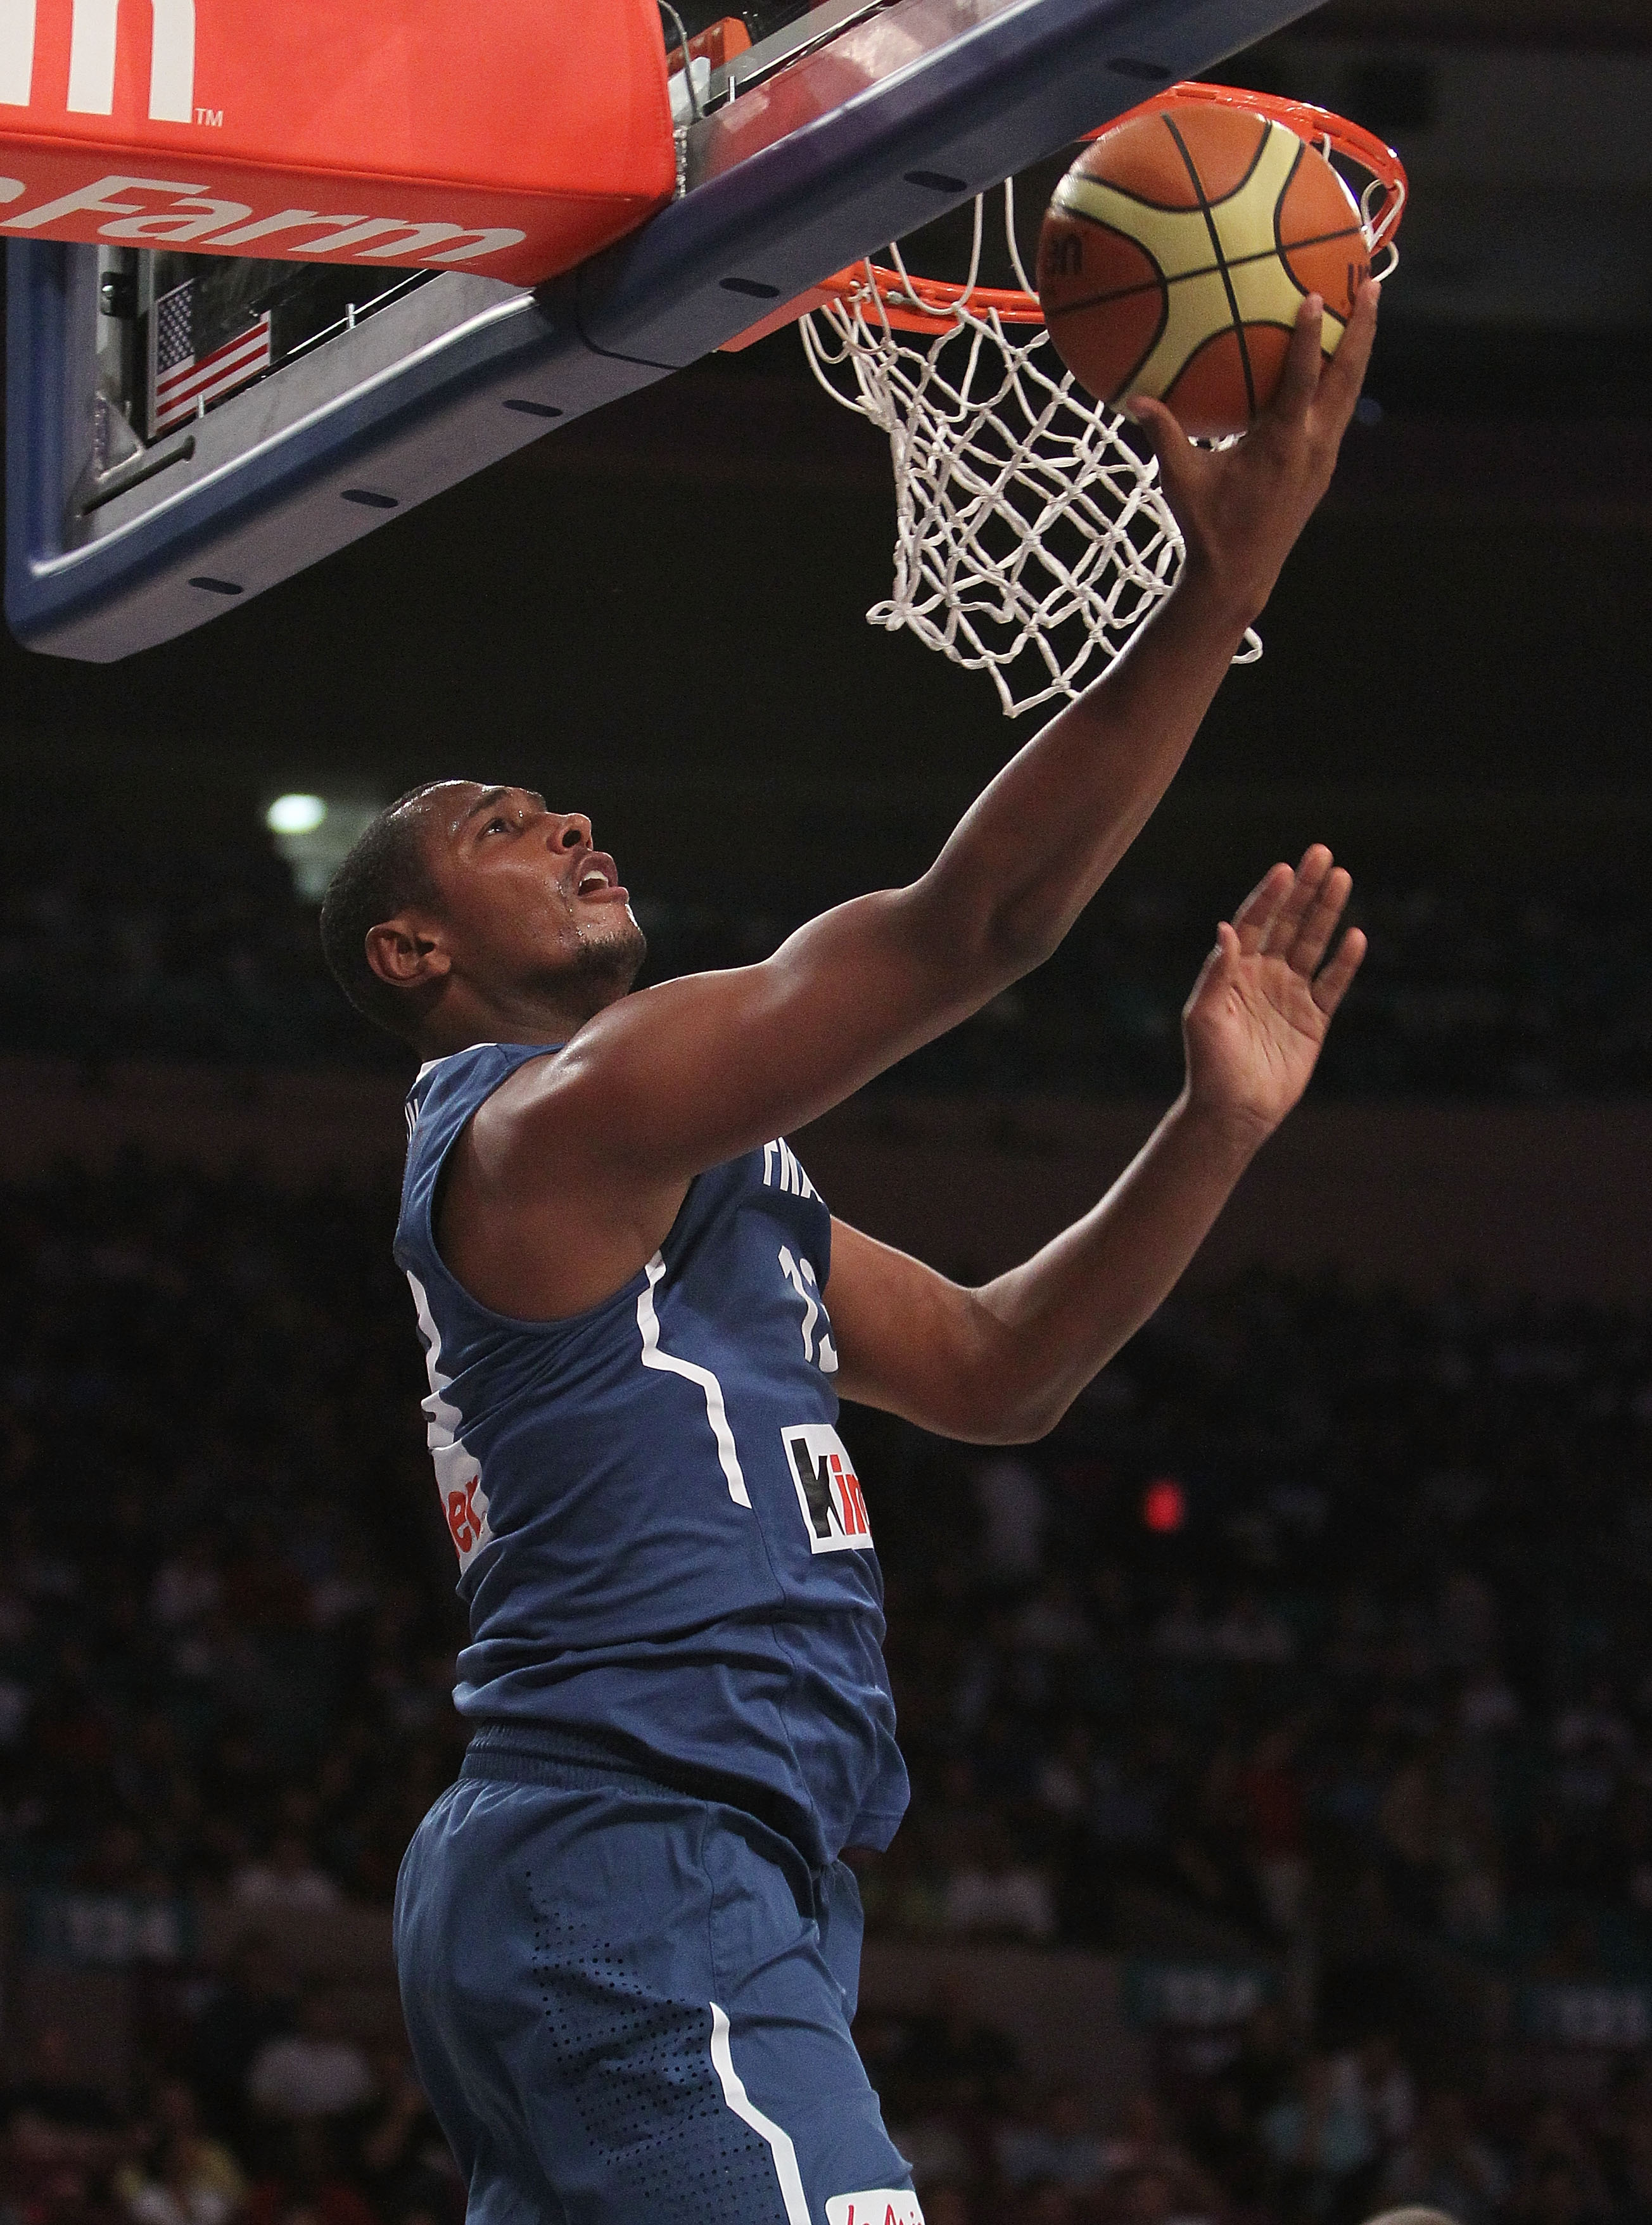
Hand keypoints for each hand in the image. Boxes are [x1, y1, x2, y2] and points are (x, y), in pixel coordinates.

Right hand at [1130, 280, 1379, 622]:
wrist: (1240, 577)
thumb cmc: (1207, 528)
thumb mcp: (1180, 480)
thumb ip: (1163, 435)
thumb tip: (1132, 397)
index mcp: (1282, 445)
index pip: (1301, 380)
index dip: (1310, 338)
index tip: (1317, 296)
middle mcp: (1313, 447)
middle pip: (1348, 376)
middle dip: (1362, 328)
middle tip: (1370, 283)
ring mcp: (1324, 458)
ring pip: (1351, 392)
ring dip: (1361, 349)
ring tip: (1367, 309)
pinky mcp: (1323, 468)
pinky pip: (1340, 411)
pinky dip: (1343, 380)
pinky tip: (1338, 363)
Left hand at [1180, 845, 1364, 1140]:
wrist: (1233, 1111)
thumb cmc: (1208, 1065)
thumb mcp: (1203, 1016)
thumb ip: (1217, 972)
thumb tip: (1226, 928)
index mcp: (1234, 971)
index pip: (1253, 923)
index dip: (1268, 896)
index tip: (1284, 869)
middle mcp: (1264, 976)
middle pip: (1288, 923)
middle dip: (1304, 889)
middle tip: (1322, 854)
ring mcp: (1291, 995)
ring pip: (1313, 944)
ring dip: (1327, 912)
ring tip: (1342, 878)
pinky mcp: (1314, 1020)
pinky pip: (1333, 984)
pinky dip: (1344, 962)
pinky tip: (1355, 935)